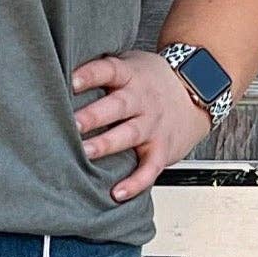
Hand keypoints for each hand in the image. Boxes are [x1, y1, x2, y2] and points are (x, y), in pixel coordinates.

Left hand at [71, 49, 211, 202]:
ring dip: (107, 144)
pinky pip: (149, 168)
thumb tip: (60, 71)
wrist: (197, 91)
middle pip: (117, 106)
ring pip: (129, 135)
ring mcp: (153, 125)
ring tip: (85, 153)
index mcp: (130, 75)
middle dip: (94, 115)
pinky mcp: (162, 149)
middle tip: (72, 123)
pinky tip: (118, 192)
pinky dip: (135, 182)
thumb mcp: (131, 64)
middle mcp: (142, 100)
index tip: (71, 82)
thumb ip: (103, 70)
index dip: (90, 75)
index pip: (109, 70)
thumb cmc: (152, 80)